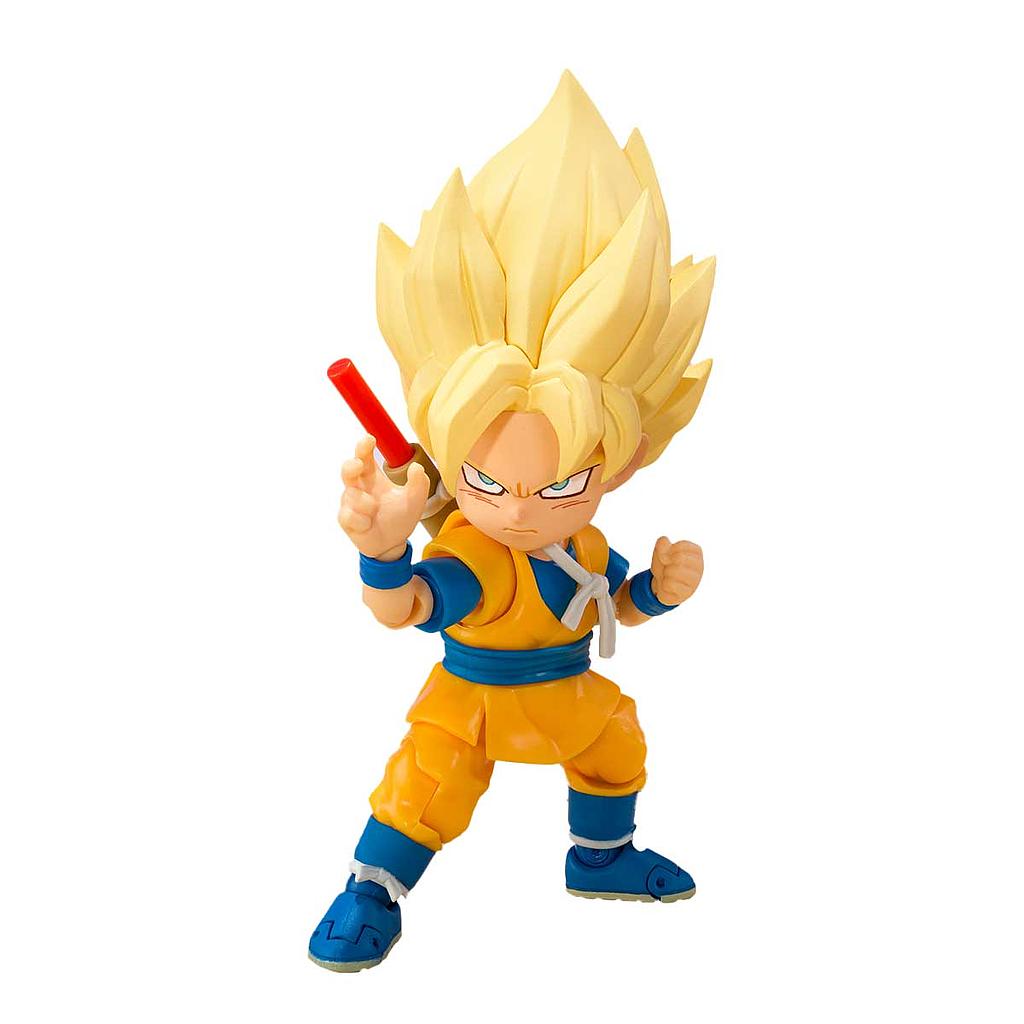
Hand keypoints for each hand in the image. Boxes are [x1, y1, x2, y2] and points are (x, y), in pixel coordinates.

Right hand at [338, 435, 429, 558]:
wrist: (392, 544)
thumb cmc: (400, 517)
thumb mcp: (415, 500)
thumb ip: (419, 483)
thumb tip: (417, 466)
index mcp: (373, 477)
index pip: (365, 456)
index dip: (364, 446)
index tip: (370, 439)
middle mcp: (359, 487)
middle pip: (348, 469)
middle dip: (351, 465)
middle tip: (359, 464)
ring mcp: (350, 503)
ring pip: (352, 495)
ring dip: (366, 503)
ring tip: (376, 511)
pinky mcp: (346, 519)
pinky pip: (349, 515)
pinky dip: (361, 520)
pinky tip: (368, 524)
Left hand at [650, 537, 702, 605]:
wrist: (663, 586)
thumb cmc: (666, 566)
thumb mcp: (661, 551)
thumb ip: (662, 544)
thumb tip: (664, 541)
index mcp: (696, 553)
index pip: (682, 546)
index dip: (669, 550)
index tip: (668, 556)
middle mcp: (699, 566)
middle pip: (679, 558)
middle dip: (667, 562)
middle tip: (668, 567)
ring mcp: (695, 581)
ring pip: (673, 571)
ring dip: (665, 573)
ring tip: (669, 577)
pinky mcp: (686, 593)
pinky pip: (669, 584)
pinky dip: (663, 584)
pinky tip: (668, 586)